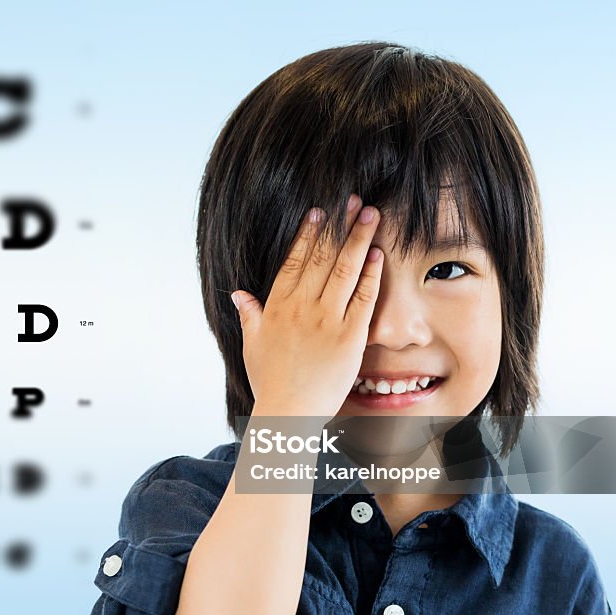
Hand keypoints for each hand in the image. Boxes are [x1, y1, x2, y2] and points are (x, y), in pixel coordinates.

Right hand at [231, 194, 383, 417]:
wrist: (288, 412)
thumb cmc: (270, 382)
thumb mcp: (252, 345)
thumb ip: (249, 315)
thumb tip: (238, 294)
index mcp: (276, 307)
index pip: (294, 260)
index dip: (307, 233)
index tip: (318, 212)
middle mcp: (300, 308)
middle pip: (322, 257)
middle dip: (338, 225)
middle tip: (352, 199)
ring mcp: (325, 321)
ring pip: (344, 270)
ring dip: (358, 239)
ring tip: (370, 214)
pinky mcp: (349, 337)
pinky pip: (362, 298)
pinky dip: (370, 274)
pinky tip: (377, 254)